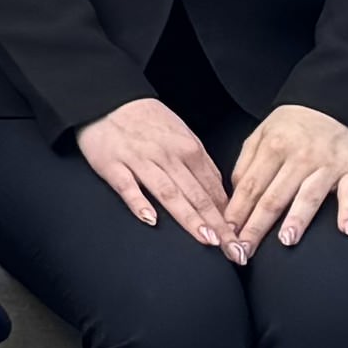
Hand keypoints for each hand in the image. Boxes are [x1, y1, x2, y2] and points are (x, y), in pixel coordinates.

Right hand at [71, 94, 241, 245]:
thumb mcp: (182, 135)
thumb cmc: (146, 120)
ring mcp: (139, 161)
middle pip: (197, 196)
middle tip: (232, 249)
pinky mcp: (112, 165)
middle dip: (217, 224)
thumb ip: (201, 165)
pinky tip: (150, 219)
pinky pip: (127, 187)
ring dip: (189, 217)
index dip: (229, 217)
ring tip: (206, 239)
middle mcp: (167, 156)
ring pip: (169, 193)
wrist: (107, 99)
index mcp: (188, 149)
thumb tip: (220, 197)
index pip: (213, 189)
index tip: (239, 239)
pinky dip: (139, 203)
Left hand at [224, 99, 347, 251]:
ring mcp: (328, 165)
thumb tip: (234, 196)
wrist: (336, 103)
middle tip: (245, 251)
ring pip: (309, 195)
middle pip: (274, 196)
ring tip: (287, 240)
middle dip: (257, 225)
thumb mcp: (262, 133)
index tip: (226, 234)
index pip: (251, 186)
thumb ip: (246, 163)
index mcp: (273, 148)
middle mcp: (299, 158)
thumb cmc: (294, 125)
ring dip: (298, 218)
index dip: (237, 212)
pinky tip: (345, 230)